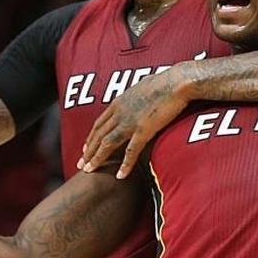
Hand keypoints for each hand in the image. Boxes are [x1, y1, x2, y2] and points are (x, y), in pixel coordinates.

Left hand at [79, 64, 192, 178]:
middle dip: (88, 151)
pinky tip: (120, 176)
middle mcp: (119, 112)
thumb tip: (140, 93)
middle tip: (81, 164)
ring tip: (90, 171)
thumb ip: (137, 94)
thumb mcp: (142, 85)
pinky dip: (125, 165)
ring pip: (107, 143)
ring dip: (97, 158)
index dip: (91, 137)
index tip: (86, 148)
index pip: (99, 123)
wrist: (176, 82)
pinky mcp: (143, 130)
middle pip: (98, 135)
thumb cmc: (165, 81)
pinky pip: (131, 151)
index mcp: (119, 102)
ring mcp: (130, 122)